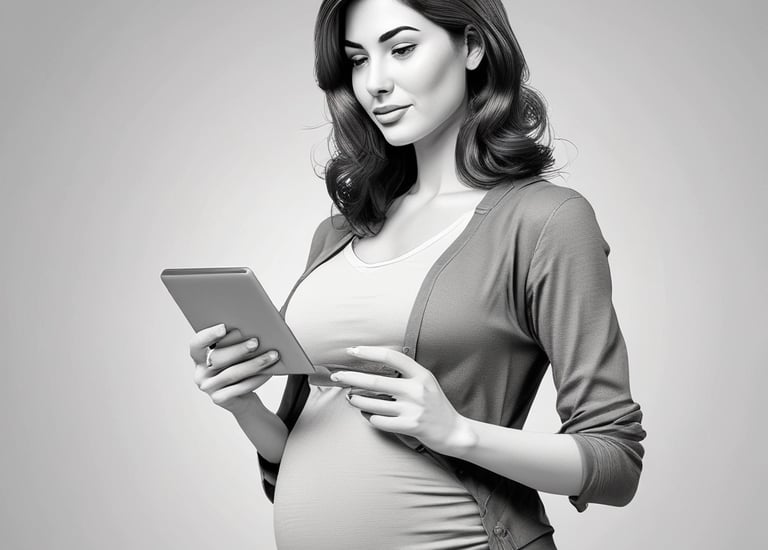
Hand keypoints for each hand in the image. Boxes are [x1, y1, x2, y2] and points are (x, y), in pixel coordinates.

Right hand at [189, 324, 279, 415]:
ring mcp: (209, 388)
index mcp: (199, 357)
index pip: (196, 344)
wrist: (242, 400)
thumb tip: (258, 323)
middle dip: (238, 349)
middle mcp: (200, 373)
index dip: (208, 335)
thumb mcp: (235, 354)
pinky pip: (241, 387)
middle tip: (256, 342)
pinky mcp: (220, 399)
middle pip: (218, 358)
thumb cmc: (240, 368)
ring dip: (254, 363)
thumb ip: (238, 340)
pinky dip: (257, 378)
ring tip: (272, 355)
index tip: (223, 327)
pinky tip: (270, 371)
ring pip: (232, 373)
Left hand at [331, 346, 476, 455]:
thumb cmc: (435, 405)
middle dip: (351, 378)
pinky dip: (370, 417)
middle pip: (375, 382)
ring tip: (350, 397)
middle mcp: (416, 389)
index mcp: (421, 374)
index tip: (352, 351)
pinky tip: (368, 415)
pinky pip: (380, 421)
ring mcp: (413, 409)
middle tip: (336, 376)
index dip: (369, 352)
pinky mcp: (410, 426)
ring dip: (356, 400)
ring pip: (373, 403)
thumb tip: (374, 365)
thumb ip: (406, 373)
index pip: (391, 357)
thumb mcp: (426, 382)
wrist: (454, 432)